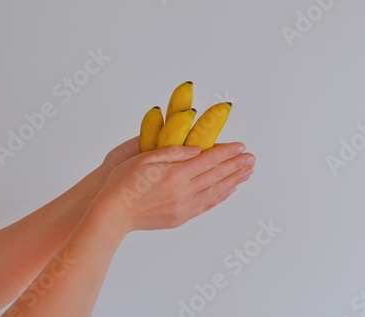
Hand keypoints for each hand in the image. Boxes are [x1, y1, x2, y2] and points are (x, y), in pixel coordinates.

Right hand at [93, 142, 254, 231]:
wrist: (113, 212)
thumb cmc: (124, 182)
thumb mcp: (146, 158)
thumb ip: (173, 152)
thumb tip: (196, 150)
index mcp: (176, 173)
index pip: (209, 159)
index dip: (226, 152)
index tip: (240, 146)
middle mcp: (184, 191)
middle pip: (216, 175)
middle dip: (236, 165)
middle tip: (251, 158)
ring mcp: (184, 206)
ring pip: (216, 191)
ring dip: (233, 181)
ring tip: (247, 173)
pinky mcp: (181, 217)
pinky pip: (206, 205)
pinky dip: (220, 196)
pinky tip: (229, 190)